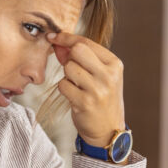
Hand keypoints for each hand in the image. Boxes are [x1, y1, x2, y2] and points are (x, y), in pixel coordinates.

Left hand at [47, 31, 126, 147]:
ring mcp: (98, 90)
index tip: (53, 37)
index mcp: (114, 64)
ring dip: (67, 76)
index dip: (66, 38)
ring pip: (68, 68)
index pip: (86, 42)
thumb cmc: (102, 98)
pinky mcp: (85, 103)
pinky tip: (74, 96)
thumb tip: (57, 42)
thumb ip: (78, 57)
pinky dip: (64, 89)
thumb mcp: (97, 75)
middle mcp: (108, 75)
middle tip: (73, 70)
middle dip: (69, 58)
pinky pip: (63, 85)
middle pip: (77, 51)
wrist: (108, 130)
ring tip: (77, 86)